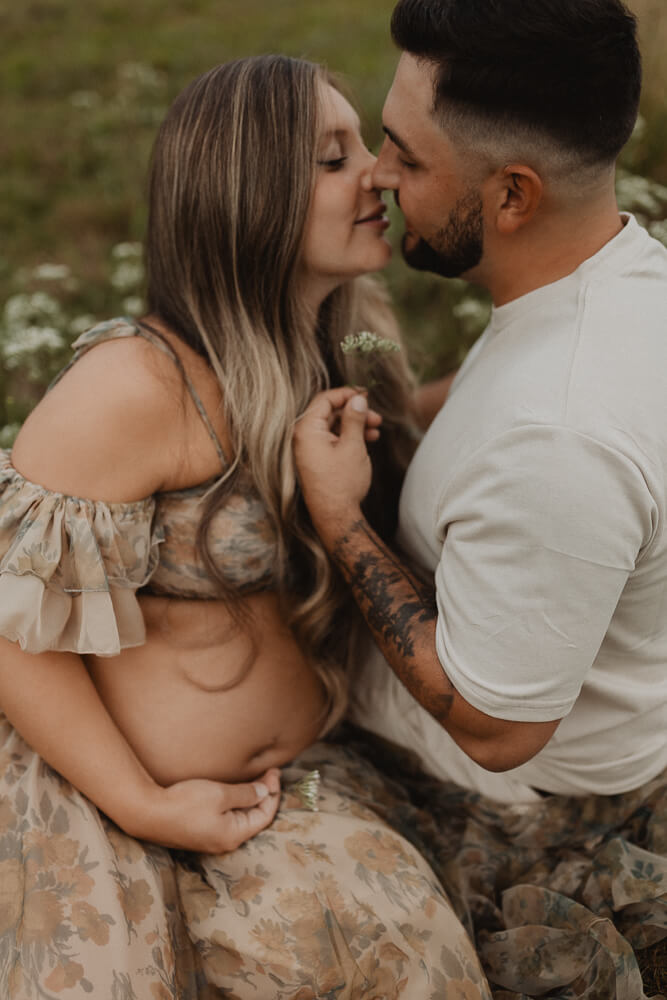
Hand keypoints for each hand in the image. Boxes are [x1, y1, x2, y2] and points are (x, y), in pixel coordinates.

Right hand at [133, 768, 280, 852]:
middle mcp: (224, 841)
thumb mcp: (220, 794)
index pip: (265, 815)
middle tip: (267, 772)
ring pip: (239, 817)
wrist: (147, 813)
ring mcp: (211, 839)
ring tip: (254, 778)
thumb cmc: (185, 803)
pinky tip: (233, 790)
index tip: (274, 772)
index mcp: (233, 835)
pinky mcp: (199, 832)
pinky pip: (226, 818)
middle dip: (263, 794)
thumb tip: (264, 792)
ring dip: (249, 798)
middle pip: (254, 818)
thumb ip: (245, 794)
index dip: (272, 792)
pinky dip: (235, 803)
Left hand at [293, 388, 381, 544]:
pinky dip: (348, 437)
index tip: (366, 395)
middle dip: (354, 412)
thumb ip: (354, 418)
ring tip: (376, 430)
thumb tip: (358, 399)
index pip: (324, 399)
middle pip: (329, 413)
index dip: (346, 394)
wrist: (335, 516)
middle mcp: (302, 437)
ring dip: (354, 425)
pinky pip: (331, 440)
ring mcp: (308, 449)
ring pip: (332, 427)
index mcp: (306, 429)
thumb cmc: (342, 482)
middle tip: (376, 417)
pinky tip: (367, 440)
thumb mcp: (353, 445)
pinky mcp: (315, 460)